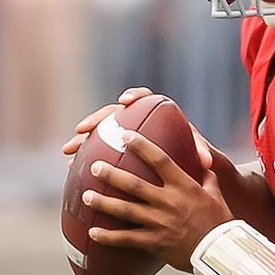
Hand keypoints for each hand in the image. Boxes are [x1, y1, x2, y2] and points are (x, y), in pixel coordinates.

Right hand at [61, 86, 213, 170]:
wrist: (194, 178)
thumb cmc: (199, 164)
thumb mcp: (204, 161)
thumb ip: (203, 155)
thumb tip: (206, 162)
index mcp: (161, 118)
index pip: (146, 99)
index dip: (135, 96)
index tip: (124, 102)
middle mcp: (141, 125)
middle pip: (114, 116)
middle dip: (97, 120)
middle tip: (82, 129)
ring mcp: (127, 139)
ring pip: (101, 135)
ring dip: (83, 141)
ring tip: (68, 151)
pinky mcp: (119, 155)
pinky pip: (98, 153)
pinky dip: (86, 159)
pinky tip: (73, 169)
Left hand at [81, 130, 233, 271]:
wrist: (219, 252)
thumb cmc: (219, 221)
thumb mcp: (215, 194)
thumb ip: (206, 177)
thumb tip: (204, 161)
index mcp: (183, 186)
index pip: (160, 160)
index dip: (141, 146)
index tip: (125, 136)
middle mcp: (169, 201)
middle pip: (134, 184)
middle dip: (112, 174)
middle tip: (94, 167)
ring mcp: (160, 222)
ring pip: (125, 210)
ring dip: (103, 202)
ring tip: (86, 196)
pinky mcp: (154, 242)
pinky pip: (127, 239)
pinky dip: (108, 236)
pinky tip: (92, 233)